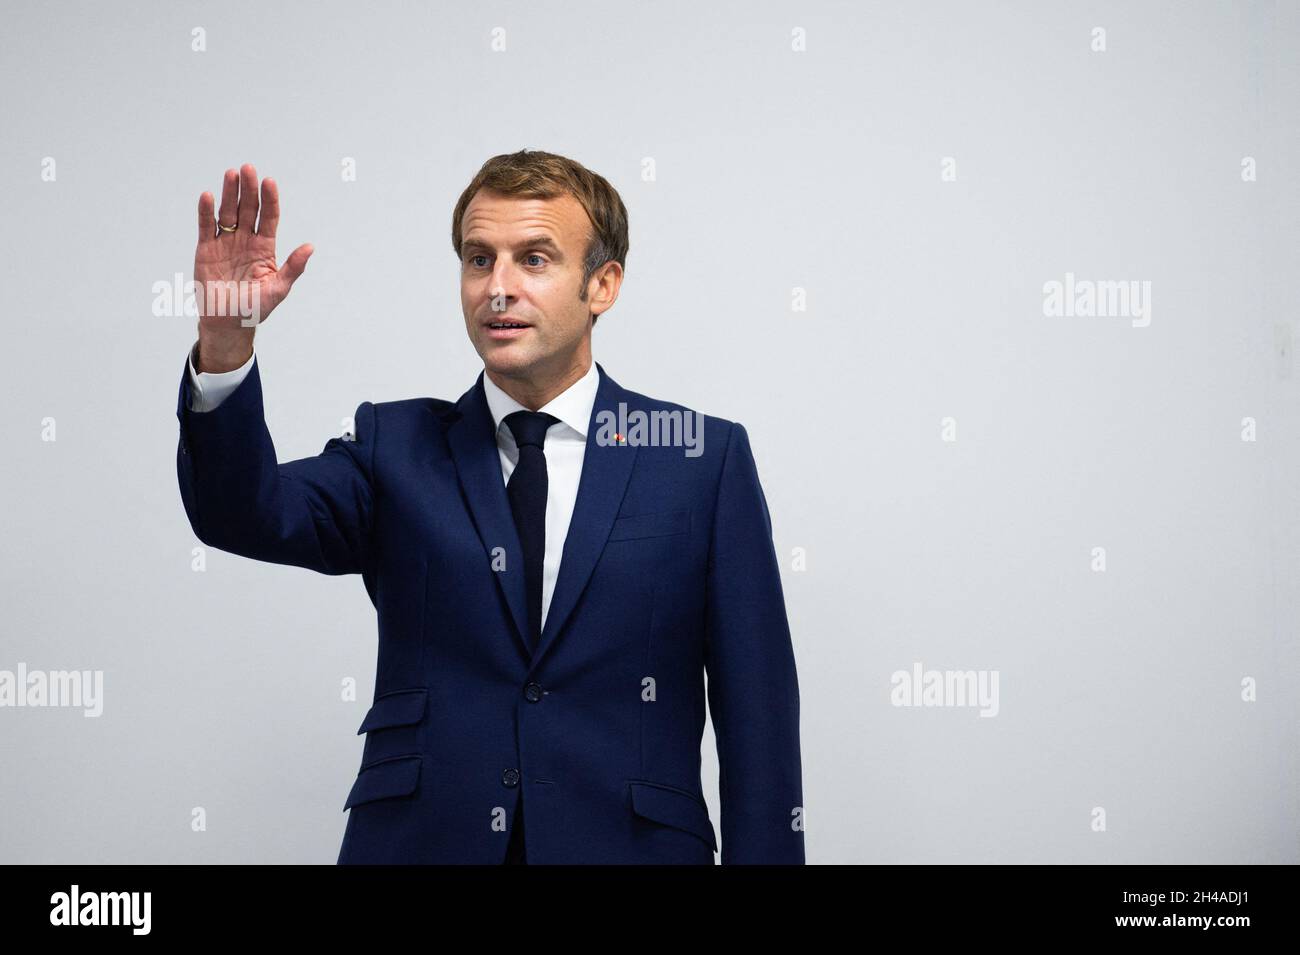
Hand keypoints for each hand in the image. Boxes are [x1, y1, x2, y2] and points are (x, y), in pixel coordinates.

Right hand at [193, 163, 312, 370]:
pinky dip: (206, 212)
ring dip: (229, 194)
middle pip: (248, 209)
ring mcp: (226, 242)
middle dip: (249, 189)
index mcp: (265, 248)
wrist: (227, 322)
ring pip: (228, 212)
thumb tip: (311, 247)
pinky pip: (206, 226)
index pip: (269, 218)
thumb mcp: (278, 289)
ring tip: (231, 175)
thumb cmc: (255, 308)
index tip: (269, 182)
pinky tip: (208, 196)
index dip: (270, 200)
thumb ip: (293, 267)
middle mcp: (246, 240)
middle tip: (248, 169)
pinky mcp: (206, 249)